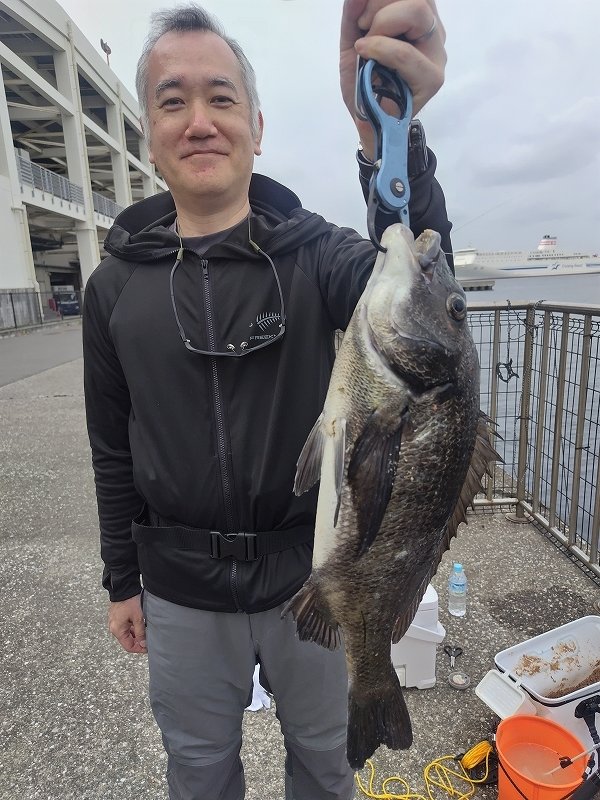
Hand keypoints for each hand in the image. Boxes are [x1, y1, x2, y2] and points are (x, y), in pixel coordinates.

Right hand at [108, 594, 146, 653]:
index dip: (139, 649)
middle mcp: (114, 627)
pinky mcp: (116, 616)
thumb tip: (143, 644)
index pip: (128, 647)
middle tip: (149, 639)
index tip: (148, 647)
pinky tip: (140, 623)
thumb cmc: (130, 601)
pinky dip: (132, 627)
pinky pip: (125, 626)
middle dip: (138, 641)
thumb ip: (141, 633)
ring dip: (136, 633)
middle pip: (127, 640)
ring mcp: (114, 621)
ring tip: (146, 630)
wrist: (123, 587)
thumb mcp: (138, 618)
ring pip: (126, 633)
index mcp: (117, 630)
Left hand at [340, 0, 446, 159]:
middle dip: (379, 6)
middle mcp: (433, 31)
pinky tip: (367, 56)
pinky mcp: (432, 78)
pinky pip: (406, 53)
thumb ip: (355, 14)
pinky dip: (382, 49)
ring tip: (366, 47)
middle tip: (363, 29)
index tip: (361, 17)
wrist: (369, 122)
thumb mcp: (353, 40)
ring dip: (381, 25)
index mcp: (419, 18)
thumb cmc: (365, 81)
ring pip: (417, 13)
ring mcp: (436, 54)